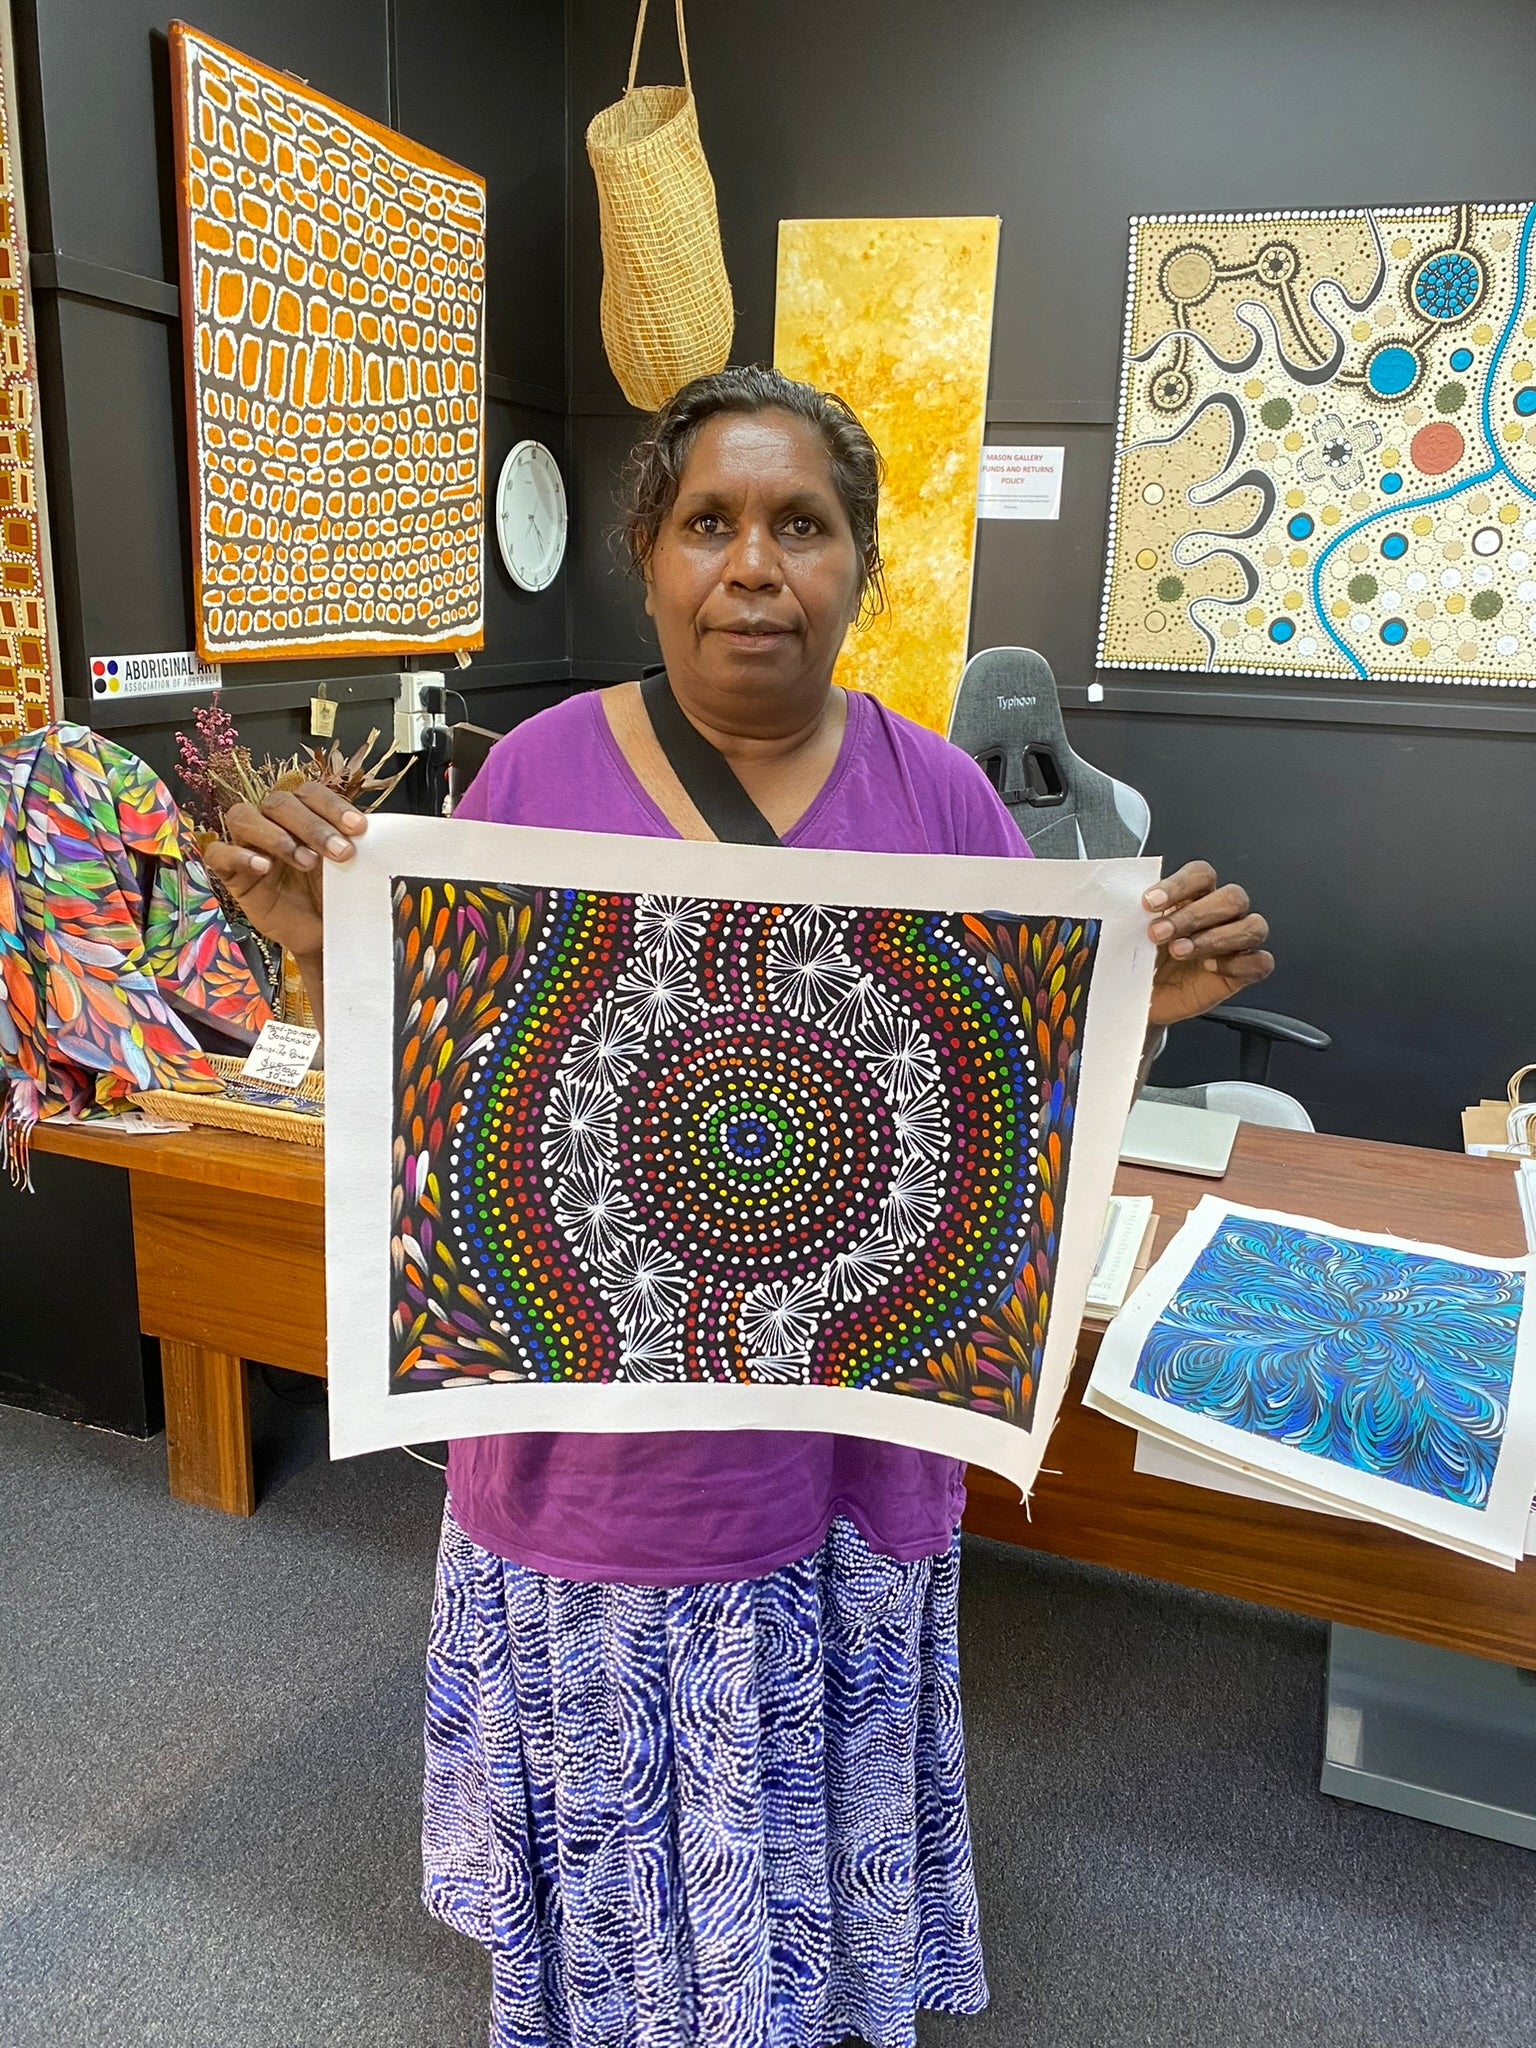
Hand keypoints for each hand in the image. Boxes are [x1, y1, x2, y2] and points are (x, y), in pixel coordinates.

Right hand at [203, 783, 367, 966]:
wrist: (322, 935)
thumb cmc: (332, 895)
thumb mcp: (347, 867)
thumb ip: (349, 843)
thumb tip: (369, 830)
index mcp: (302, 814)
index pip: (309, 792)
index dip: (332, 805)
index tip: (359, 828)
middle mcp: (272, 823)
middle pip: (279, 802)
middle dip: (313, 826)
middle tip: (340, 853)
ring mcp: (248, 845)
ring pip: (243, 816)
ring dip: (275, 835)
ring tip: (305, 861)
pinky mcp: (230, 873)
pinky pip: (219, 853)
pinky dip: (239, 855)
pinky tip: (264, 868)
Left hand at [1143, 860, 1272, 1029]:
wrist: (1143, 999)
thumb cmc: (1142, 961)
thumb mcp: (1133, 934)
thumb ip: (1133, 913)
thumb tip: (1116, 899)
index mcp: (1195, 895)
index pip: (1202, 874)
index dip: (1179, 885)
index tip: (1148, 903)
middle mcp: (1221, 914)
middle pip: (1232, 897)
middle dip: (1193, 915)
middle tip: (1158, 933)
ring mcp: (1237, 942)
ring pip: (1252, 925)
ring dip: (1214, 938)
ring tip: (1179, 951)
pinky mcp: (1244, 971)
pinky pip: (1261, 962)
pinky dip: (1238, 963)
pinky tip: (1209, 968)